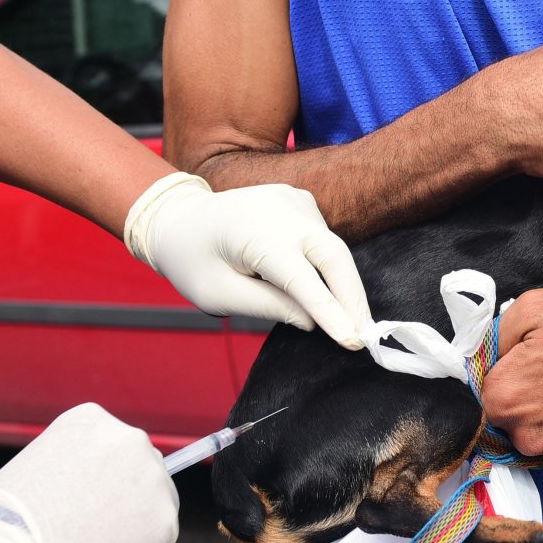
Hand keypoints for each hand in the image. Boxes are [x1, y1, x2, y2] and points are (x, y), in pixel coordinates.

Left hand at [124, 173, 370, 348]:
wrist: (178, 216)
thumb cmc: (193, 261)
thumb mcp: (219, 295)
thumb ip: (268, 307)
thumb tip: (312, 321)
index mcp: (256, 235)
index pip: (303, 281)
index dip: (331, 312)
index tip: (352, 341)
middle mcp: (282, 211)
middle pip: (334, 257)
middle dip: (353, 298)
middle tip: (364, 335)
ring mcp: (294, 200)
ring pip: (333, 248)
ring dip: (343, 283)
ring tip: (346, 318)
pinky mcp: (300, 200)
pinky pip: (324, 237)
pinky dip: (330, 264)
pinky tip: (322, 284)